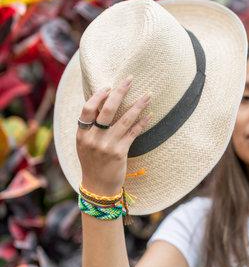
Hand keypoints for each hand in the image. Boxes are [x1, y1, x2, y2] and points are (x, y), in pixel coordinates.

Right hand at [76, 77, 151, 195]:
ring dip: (138, 105)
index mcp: (82, 134)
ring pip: (124, 119)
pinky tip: (149, 115)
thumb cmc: (93, 163)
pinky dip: (142, 123)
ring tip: (148, 95)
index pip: (87, 109)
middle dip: (120, 92)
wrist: (98, 187)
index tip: (108, 86)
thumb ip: (89, 127)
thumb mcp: (85, 145)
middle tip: (130, 79)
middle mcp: (93, 138)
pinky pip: (133, 133)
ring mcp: (107, 146)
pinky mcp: (120, 153)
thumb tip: (97, 102)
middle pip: (107, 110)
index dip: (98, 95)